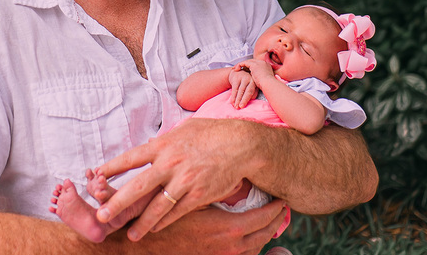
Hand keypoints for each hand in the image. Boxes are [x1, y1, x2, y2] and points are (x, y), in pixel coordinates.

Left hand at [95, 118, 264, 240]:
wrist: (242, 144)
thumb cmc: (213, 133)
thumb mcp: (184, 130)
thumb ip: (165, 141)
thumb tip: (150, 145)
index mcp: (163, 145)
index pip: (131, 157)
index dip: (112, 168)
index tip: (96, 176)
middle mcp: (170, 163)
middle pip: (137, 186)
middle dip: (117, 203)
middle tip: (101, 215)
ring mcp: (184, 181)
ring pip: (157, 206)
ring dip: (141, 222)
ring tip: (129, 234)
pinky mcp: (198, 195)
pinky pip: (177, 212)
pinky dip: (164, 221)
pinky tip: (155, 228)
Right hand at [134, 203, 287, 254]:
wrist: (145, 247)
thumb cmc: (167, 220)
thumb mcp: (192, 200)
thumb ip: (214, 191)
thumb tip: (236, 179)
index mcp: (228, 229)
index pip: (263, 219)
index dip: (275, 209)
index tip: (281, 200)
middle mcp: (230, 248)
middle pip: (264, 235)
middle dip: (274, 222)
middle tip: (280, 210)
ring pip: (254, 249)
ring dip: (263, 235)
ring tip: (267, 221)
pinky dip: (249, 246)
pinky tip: (247, 236)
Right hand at [228, 67, 256, 108]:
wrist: (236, 73)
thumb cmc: (245, 82)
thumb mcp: (251, 86)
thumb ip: (253, 93)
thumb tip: (251, 100)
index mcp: (255, 82)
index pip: (253, 92)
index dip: (249, 100)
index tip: (246, 106)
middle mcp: (250, 79)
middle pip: (247, 91)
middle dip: (244, 100)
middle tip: (241, 107)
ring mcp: (243, 78)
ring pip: (240, 91)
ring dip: (237, 99)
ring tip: (236, 106)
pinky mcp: (236, 78)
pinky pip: (234, 88)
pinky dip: (233, 96)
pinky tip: (232, 101)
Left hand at [236, 58, 273, 85]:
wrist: (269, 84)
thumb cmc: (267, 86)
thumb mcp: (263, 80)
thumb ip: (260, 78)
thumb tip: (256, 80)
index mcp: (266, 66)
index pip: (256, 65)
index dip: (249, 67)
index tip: (244, 71)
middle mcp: (263, 63)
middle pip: (251, 62)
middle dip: (244, 65)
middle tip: (238, 68)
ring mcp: (258, 63)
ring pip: (247, 62)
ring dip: (240, 65)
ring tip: (235, 69)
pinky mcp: (254, 64)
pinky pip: (244, 63)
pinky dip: (240, 65)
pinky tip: (236, 69)